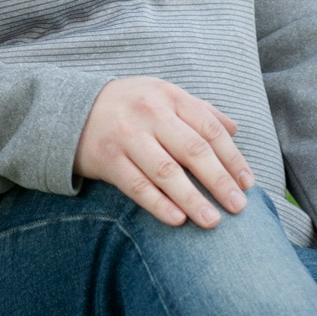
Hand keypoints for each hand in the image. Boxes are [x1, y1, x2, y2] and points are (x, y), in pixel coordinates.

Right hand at [75, 77, 253, 228]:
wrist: (69, 108)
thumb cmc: (127, 105)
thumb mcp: (161, 95)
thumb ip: (198, 109)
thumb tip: (235, 129)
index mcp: (168, 95)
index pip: (209, 129)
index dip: (232, 158)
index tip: (247, 184)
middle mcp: (148, 112)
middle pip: (193, 151)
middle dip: (219, 181)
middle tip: (239, 207)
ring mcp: (126, 135)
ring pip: (166, 171)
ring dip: (192, 199)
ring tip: (212, 221)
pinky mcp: (106, 158)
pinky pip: (136, 185)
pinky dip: (158, 204)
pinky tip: (178, 219)